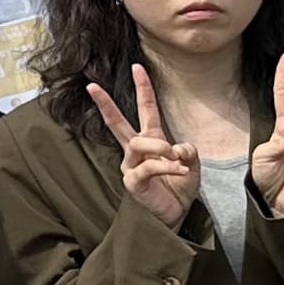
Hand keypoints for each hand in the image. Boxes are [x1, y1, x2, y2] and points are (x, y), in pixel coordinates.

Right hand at [84, 62, 199, 227]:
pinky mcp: (133, 182)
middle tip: (91, 86)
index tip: (138, 67)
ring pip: (139, 144)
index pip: (145, 109)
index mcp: (151, 141)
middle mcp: (136, 151)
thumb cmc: (179, 189)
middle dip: (105, 103)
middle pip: (117, 123)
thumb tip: (178, 148)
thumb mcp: (192, 166)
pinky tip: (181, 171)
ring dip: (161, 148)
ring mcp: (131, 166)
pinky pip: (148, 166)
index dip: (143, 88)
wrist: (174, 217)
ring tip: (177, 160)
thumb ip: (188, 152)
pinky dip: (167, 166)